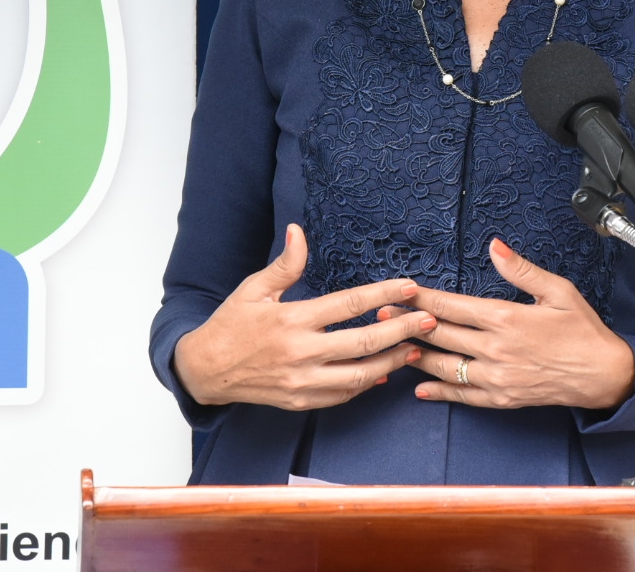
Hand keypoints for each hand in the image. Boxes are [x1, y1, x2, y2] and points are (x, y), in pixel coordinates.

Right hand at [172, 223, 436, 410]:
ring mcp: (302, 382)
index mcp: (292, 320)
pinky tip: (382, 372)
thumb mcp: (253, 289)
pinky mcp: (300, 401)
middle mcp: (300, 353)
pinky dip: (365, 384)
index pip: (348, 305)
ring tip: (414, 348)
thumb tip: (298, 232)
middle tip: (430, 321)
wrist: (205, 370)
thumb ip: (283, 265)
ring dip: (391, 362)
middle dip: (402, 331)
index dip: (383, 295)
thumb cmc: (231, 325)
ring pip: (359, 375)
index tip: (410, 286)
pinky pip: (342, 395)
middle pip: (363, 343)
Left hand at [381, 238, 634, 410]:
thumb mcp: (558, 290)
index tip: (400, 291)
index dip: (422, 298)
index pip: (452, 306)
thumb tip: (495, 246)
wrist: (605, 375)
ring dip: (417, 356)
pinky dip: (440, 392)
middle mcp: (496, 350)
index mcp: (507, 319)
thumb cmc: (584, 331)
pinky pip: (464, 396)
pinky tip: (421, 389)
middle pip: (441, 335)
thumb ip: (521, 270)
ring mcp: (497, 378)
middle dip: (408, 323)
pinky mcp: (503, 398)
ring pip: (446, 367)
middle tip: (381, 314)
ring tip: (393, 346)